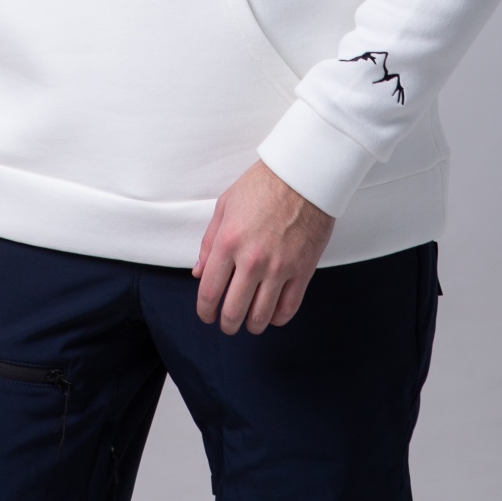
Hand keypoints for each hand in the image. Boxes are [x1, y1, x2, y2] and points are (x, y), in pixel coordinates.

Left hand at [192, 160, 334, 334]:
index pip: (209, 291)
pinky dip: (276, 319)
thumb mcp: (225, 206)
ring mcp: (279, 267)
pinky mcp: (302, 270)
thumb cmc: (262, 185)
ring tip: (248, 323)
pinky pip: (288, 308)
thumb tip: (199, 272)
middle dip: (226, 323)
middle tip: (226, 323)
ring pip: (260, 316)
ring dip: (251, 326)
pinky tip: (271, 315)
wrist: (302, 175)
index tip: (206, 315)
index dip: (204, 310)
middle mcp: (252, 259)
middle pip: (233, 310)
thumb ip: (208, 242)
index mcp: (228, 241)